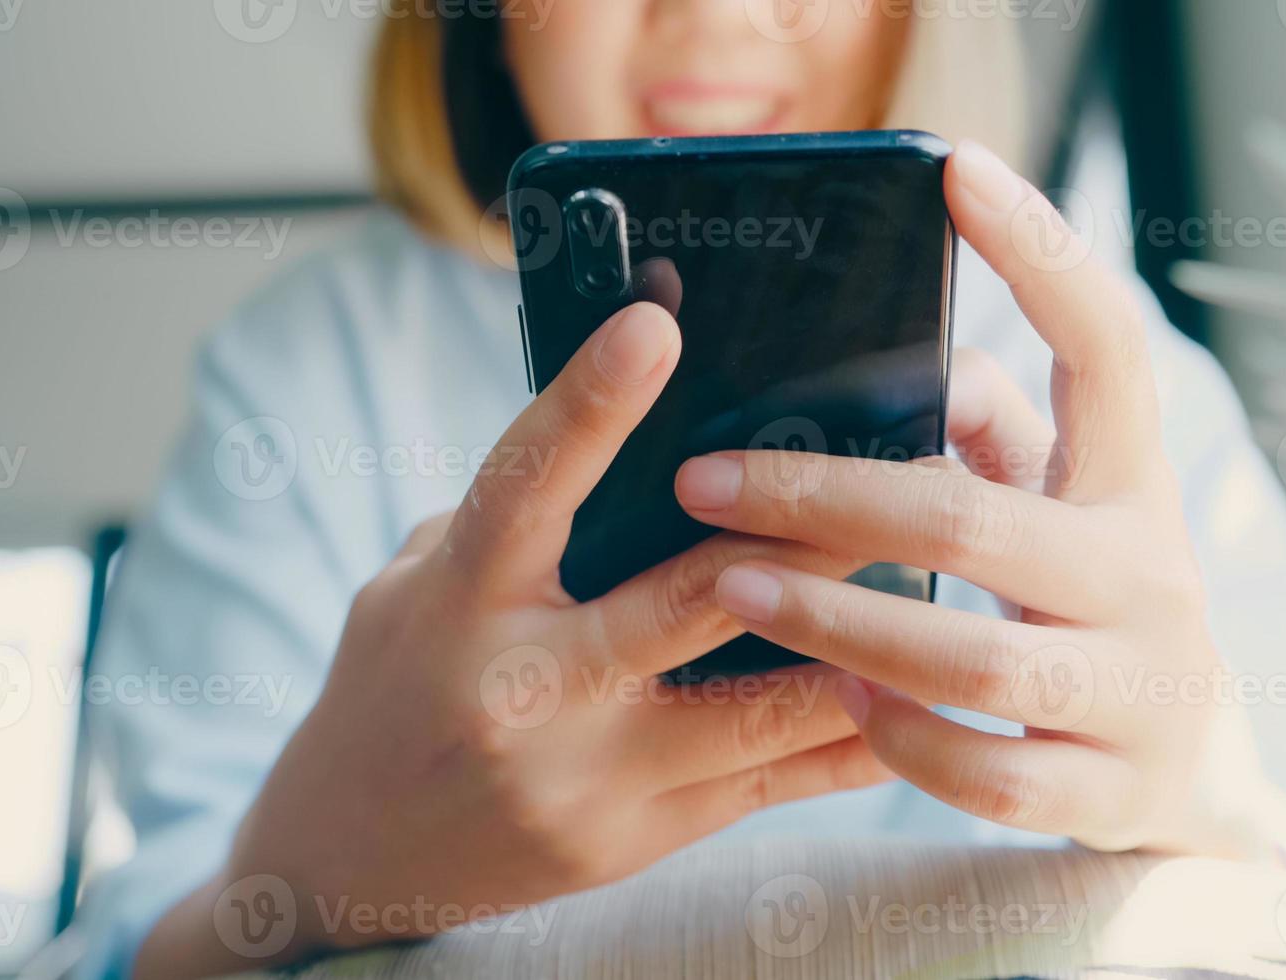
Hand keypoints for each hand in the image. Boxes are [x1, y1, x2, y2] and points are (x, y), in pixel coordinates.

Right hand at [137, 303, 890, 976]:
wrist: (346, 855)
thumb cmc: (394, 688)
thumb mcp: (417, 587)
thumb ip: (514, 524)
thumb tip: (638, 442)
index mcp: (460, 599)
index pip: (525, 484)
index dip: (590, 401)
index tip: (657, 323)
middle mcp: (523, 688)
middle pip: (688, 600)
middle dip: (802, 539)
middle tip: (895, 475)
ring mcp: (585, 776)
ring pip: (759, 707)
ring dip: (857, 642)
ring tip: (938, 584)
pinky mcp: (634, 840)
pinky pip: (769, 786)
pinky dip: (847, 741)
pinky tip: (912, 699)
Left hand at [672, 141, 1285, 868]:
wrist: (1191, 768)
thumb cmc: (1088, 605)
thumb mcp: (1064, 508)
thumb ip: (994, 433)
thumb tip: (911, 364)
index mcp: (1132, 484)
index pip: (1108, 348)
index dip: (1043, 256)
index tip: (957, 172)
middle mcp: (1148, 577)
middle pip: (977, 523)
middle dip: (826, 501)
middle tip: (707, 481)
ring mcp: (1139, 690)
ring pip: (976, 662)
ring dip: (840, 625)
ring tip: (737, 589)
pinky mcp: (1111, 790)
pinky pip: (992, 776)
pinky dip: (905, 741)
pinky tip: (839, 700)